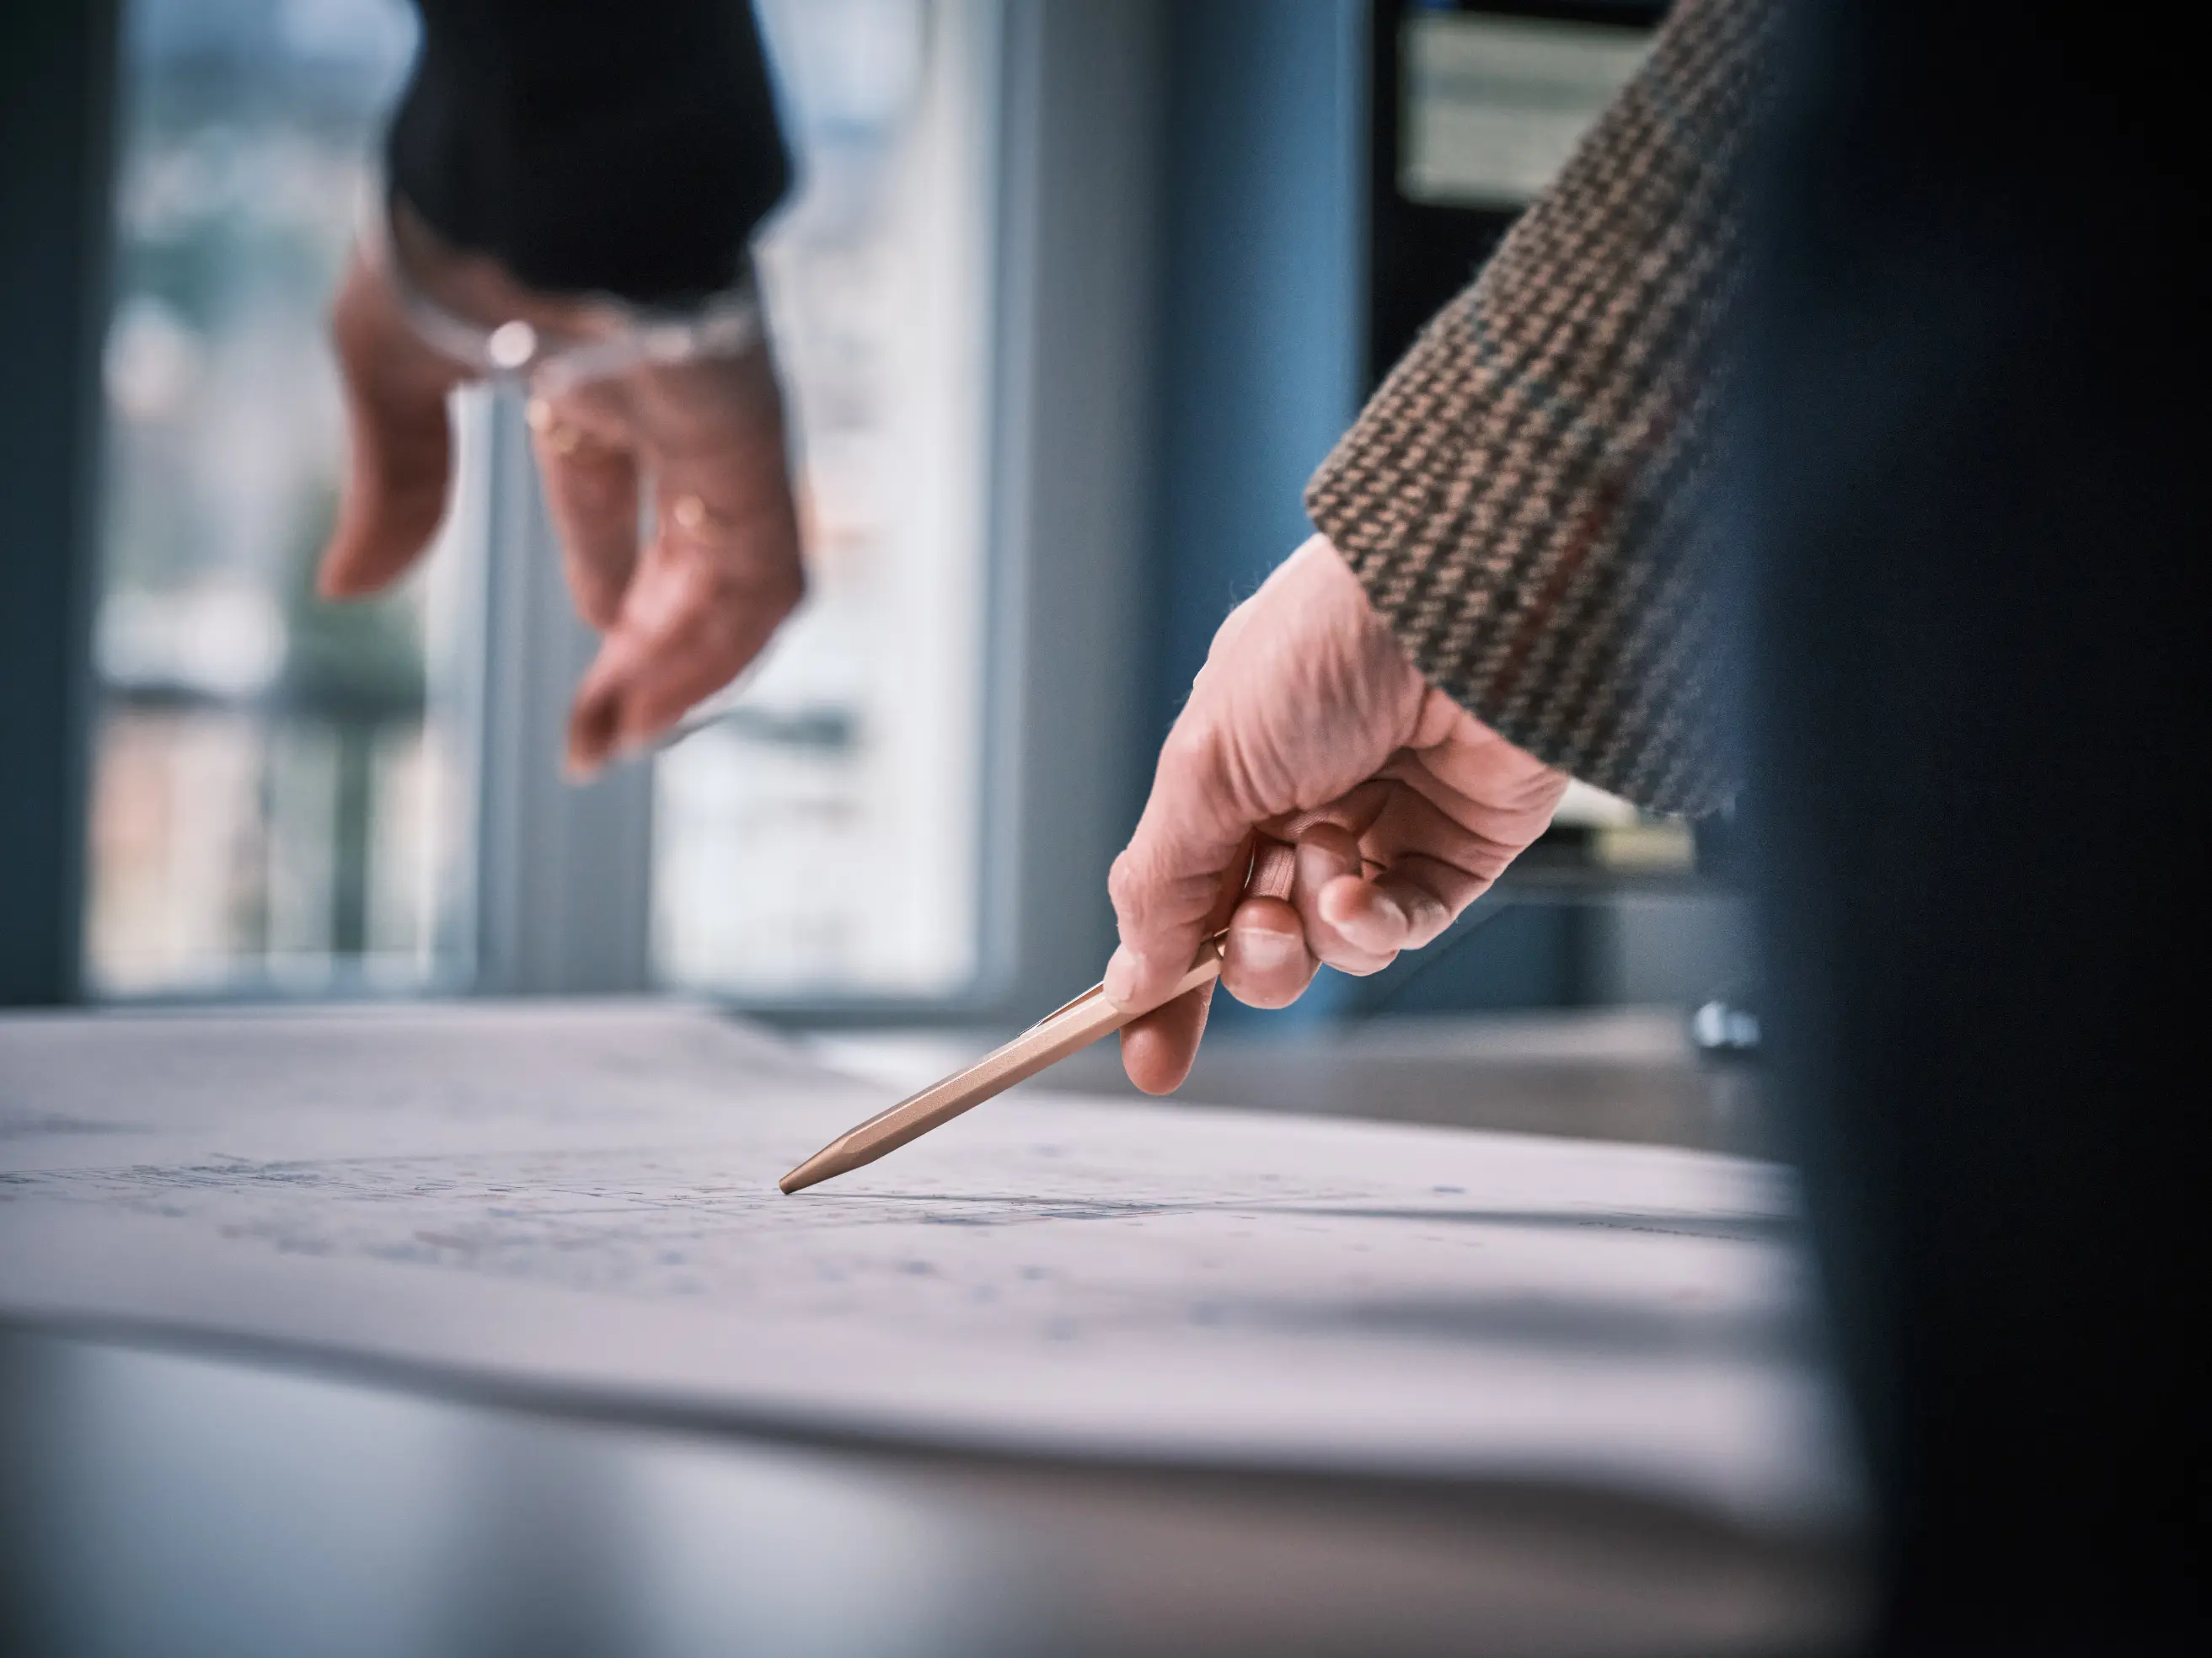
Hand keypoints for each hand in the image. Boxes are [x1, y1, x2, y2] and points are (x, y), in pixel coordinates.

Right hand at [319, 205, 803, 776]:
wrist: (532, 184)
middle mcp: (666, 411)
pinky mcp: (760, 448)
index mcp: (585, 379)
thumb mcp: (390, 370)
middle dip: (644, 658)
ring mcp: (722, 429)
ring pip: (733, 583)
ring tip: (616, 741)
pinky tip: (657, 704)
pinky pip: (766, 576)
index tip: (587, 688)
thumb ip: (394, 478)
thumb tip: (349, 586)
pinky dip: (720, 652)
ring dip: (681, 674)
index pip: (612, 503)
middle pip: (683, 559)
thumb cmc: (458, 239)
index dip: (604, 593)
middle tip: (596, 738)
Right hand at [1105, 536, 1568, 1092]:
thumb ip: (1162, 881)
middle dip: (1249, 955)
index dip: (1163, 979)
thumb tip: (1126, 980)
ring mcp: (1385, 826)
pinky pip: (1404, 927)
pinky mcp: (1460, 848)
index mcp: (1233, 768)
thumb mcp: (1206, 764)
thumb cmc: (1325, 646)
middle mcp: (1306, 800)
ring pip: (1331, 944)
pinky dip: (1375, 929)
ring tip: (1328, 874)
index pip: (1186, 896)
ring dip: (1316, 931)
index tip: (1146, 1054)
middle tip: (1258, 930)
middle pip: (1257, 935)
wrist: (1465, 605)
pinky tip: (1362, 896)